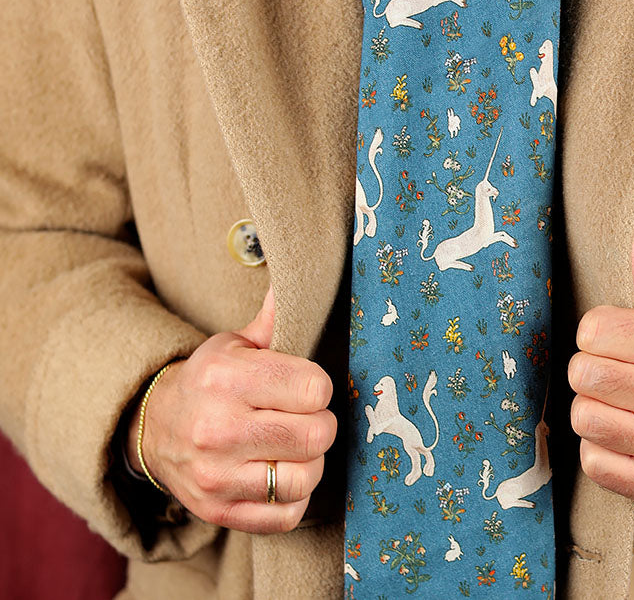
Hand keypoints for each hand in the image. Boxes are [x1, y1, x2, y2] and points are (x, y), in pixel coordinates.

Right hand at [127, 286, 336, 532]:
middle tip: (307, 418)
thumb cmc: (207, 381)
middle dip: (321, 424)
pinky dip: (294, 498)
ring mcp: (216, 476)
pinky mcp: (220, 512)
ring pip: (306, 477)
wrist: (153, 430)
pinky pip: (287, 515)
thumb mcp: (232, 344)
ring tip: (296, 447)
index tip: (306, 387)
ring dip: (311, 462)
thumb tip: (297, 278)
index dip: (319, 387)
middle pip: (316, 434)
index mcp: (226, 378)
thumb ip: (272, 320)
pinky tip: (281, 474)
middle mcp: (218, 428)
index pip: (313, 387)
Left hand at [567, 240, 633, 503]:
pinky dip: (599, 450)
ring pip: (582, 416)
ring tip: (618, 407)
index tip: (611, 344)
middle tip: (611, 377)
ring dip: (593, 411)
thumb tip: (629, 247)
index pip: (590, 329)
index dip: (594, 335)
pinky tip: (623, 438)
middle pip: (581, 373)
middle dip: (589, 372)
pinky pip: (591, 460)